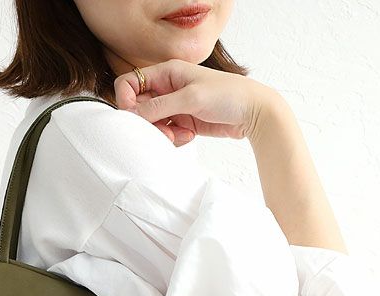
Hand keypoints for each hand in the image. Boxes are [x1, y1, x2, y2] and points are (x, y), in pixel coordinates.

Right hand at [113, 58, 276, 145]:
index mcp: (167, 72)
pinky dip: (174, 140)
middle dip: (147, 123)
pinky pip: (166, 134)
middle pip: (139, 108)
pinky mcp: (183, 123)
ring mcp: (175, 107)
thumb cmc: (228, 95)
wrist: (254, 113)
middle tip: (163, 131)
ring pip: (152, 124)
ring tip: (180, 136)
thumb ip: (160, 106)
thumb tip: (132, 114)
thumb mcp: (191, 98)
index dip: (126, 100)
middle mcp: (168, 88)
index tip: (134, 117)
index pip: (130, 83)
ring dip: (162, 134)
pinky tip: (190, 136)